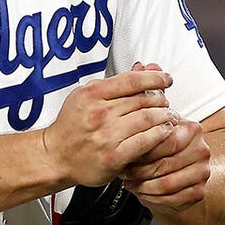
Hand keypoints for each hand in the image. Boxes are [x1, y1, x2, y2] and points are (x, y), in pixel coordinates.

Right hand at [42, 69, 176, 186]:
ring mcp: (107, 135)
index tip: (165, 79)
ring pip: (147, 119)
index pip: (132, 80)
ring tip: (169, 116)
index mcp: (92, 94)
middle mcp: (100, 113)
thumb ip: (115, 84)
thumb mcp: (87, 96)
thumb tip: (144, 68)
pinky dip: (159, 135)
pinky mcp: (114, 156)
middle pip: (143, 100)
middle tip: (166, 102)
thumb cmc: (72, 126)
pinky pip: (145, 142)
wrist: (55, 156)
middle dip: (161, 99)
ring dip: (164, 116)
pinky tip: (164, 131)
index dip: (154, 78)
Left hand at [120, 113, 212, 213]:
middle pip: (165, 163)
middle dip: (140, 170)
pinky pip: (172, 198)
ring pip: (167, 183)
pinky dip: (153, 198)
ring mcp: (202, 171)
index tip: (126, 153)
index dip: (144, 149)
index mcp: (192, 129)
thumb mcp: (155, 133)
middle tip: (125, 172)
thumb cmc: (161, 148)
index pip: (166, 140)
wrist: (175, 168)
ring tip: (130, 183)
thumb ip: (146, 131)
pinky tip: (142, 192)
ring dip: (143, 186)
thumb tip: (128, 139)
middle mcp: (201, 150)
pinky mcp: (199, 191)